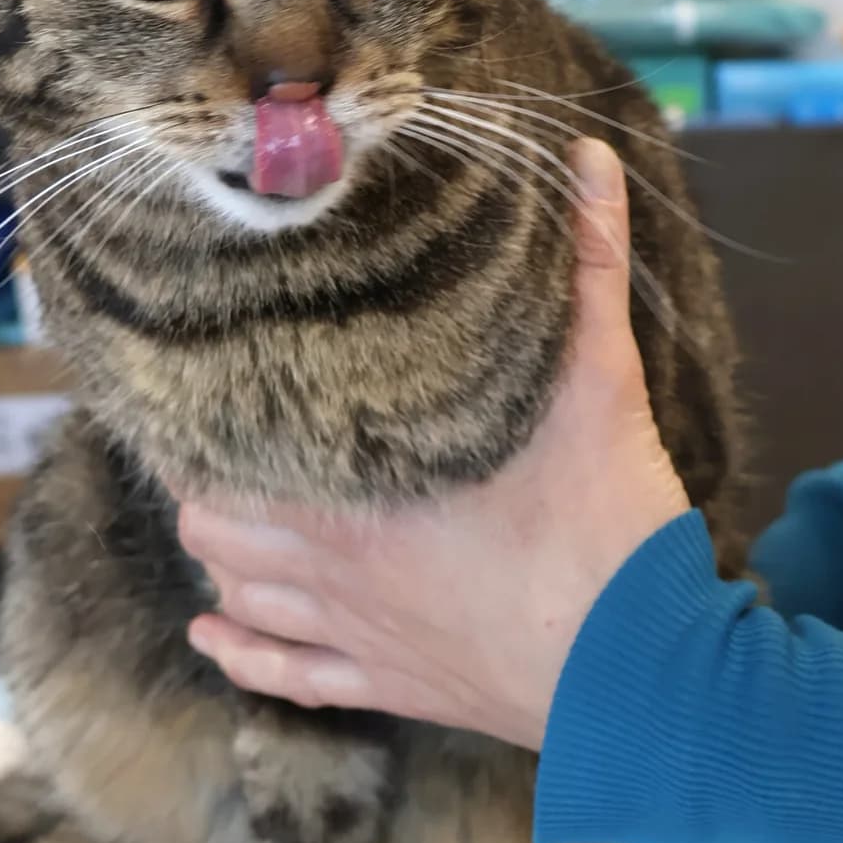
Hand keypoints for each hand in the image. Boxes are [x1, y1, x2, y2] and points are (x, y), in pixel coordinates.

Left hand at [178, 138, 689, 749]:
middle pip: (217, 523)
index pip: (232, 448)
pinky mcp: (387, 686)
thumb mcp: (604, 378)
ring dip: (218, 558)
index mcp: (357, 487)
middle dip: (208, 482)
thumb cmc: (610, 522)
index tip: (199, 383)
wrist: (643, 672)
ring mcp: (354, 633)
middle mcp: (332, 564)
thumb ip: (589, 264)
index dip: (202, 417)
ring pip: (239, 597)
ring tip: (216, 517)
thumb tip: (590, 155)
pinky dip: (237, 655)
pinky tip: (209, 633)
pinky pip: (283, 678)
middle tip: (218, 442)